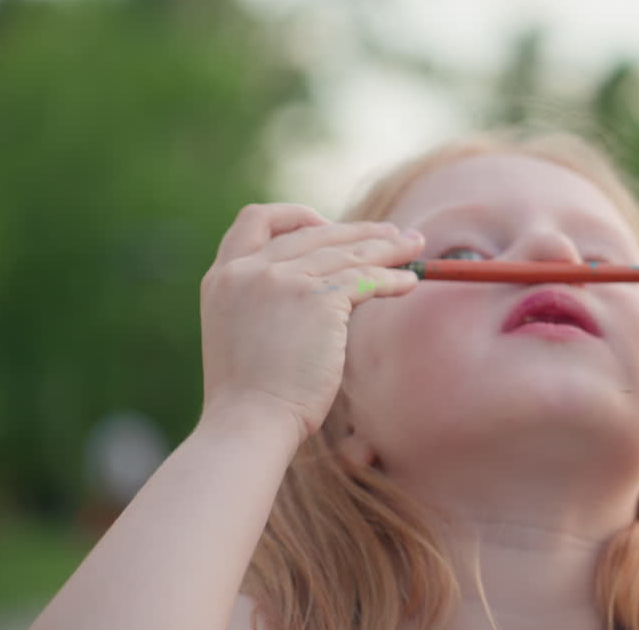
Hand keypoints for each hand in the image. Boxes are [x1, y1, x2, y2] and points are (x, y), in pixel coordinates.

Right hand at [198, 203, 423, 445]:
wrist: (249, 422)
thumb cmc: (250, 396)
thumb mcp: (241, 332)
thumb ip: (264, 302)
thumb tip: (315, 290)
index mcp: (223, 276)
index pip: (255, 220)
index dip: (294, 216)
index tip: (325, 225)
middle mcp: (248, 270)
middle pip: (313, 232)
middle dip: (358, 230)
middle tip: (393, 233)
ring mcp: (281, 280)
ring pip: (346, 251)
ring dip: (386, 247)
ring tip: (415, 246)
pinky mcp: (316, 299)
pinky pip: (364, 278)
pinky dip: (391, 277)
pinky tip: (409, 282)